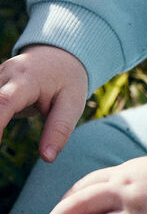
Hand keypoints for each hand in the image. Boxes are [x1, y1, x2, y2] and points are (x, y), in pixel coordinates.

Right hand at [0, 45, 87, 161]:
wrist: (60, 55)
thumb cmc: (68, 81)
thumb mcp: (73, 103)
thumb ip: (59, 129)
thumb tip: (48, 158)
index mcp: (27, 79)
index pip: (6, 101)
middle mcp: (6, 75)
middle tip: (1, 144)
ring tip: (2, 139)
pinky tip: (0, 130)